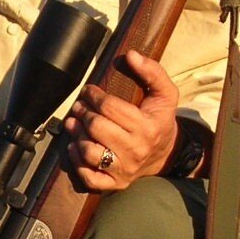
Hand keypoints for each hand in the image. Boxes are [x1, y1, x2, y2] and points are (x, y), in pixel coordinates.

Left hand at [62, 51, 179, 191]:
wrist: (166, 154)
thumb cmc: (159, 120)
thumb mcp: (165, 94)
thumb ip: (152, 71)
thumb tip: (131, 55)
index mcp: (147, 127)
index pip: (110, 108)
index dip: (94, 96)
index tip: (88, 90)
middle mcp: (136, 150)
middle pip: (97, 127)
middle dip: (83, 112)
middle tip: (78, 106)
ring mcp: (124, 169)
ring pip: (90, 152)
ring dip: (76, 135)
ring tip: (73, 123)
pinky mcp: (115, 183)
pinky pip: (90, 177)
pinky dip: (77, 162)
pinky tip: (75, 146)